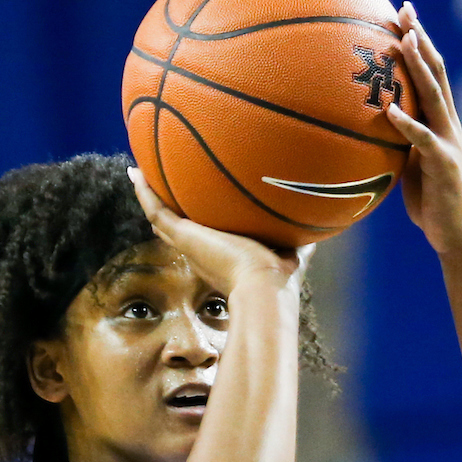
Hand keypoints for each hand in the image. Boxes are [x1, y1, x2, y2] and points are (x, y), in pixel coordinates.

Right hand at [128, 167, 305, 296]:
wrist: (264, 289)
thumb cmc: (281, 276)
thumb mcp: (294, 246)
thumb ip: (303, 231)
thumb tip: (326, 215)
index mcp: (222, 254)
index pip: (205, 237)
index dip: (196, 223)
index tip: (192, 207)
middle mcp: (202, 250)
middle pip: (178, 228)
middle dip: (168, 209)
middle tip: (157, 188)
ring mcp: (190, 244)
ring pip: (162, 217)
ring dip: (150, 195)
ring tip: (138, 173)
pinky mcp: (183, 237)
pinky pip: (157, 211)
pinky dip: (144, 192)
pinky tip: (135, 172)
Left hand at [386, 3, 461, 257]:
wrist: (459, 237)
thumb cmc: (432, 205)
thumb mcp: (409, 167)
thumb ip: (396, 144)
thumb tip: (367, 131)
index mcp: (441, 123)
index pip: (431, 73)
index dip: (418, 43)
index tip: (402, 14)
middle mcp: (449, 125)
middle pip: (436, 72)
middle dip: (420, 39)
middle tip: (404, 9)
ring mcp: (449, 142)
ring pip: (435, 96)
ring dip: (418, 67)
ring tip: (403, 41)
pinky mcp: (443, 164)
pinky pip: (422, 140)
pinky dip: (407, 123)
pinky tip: (390, 109)